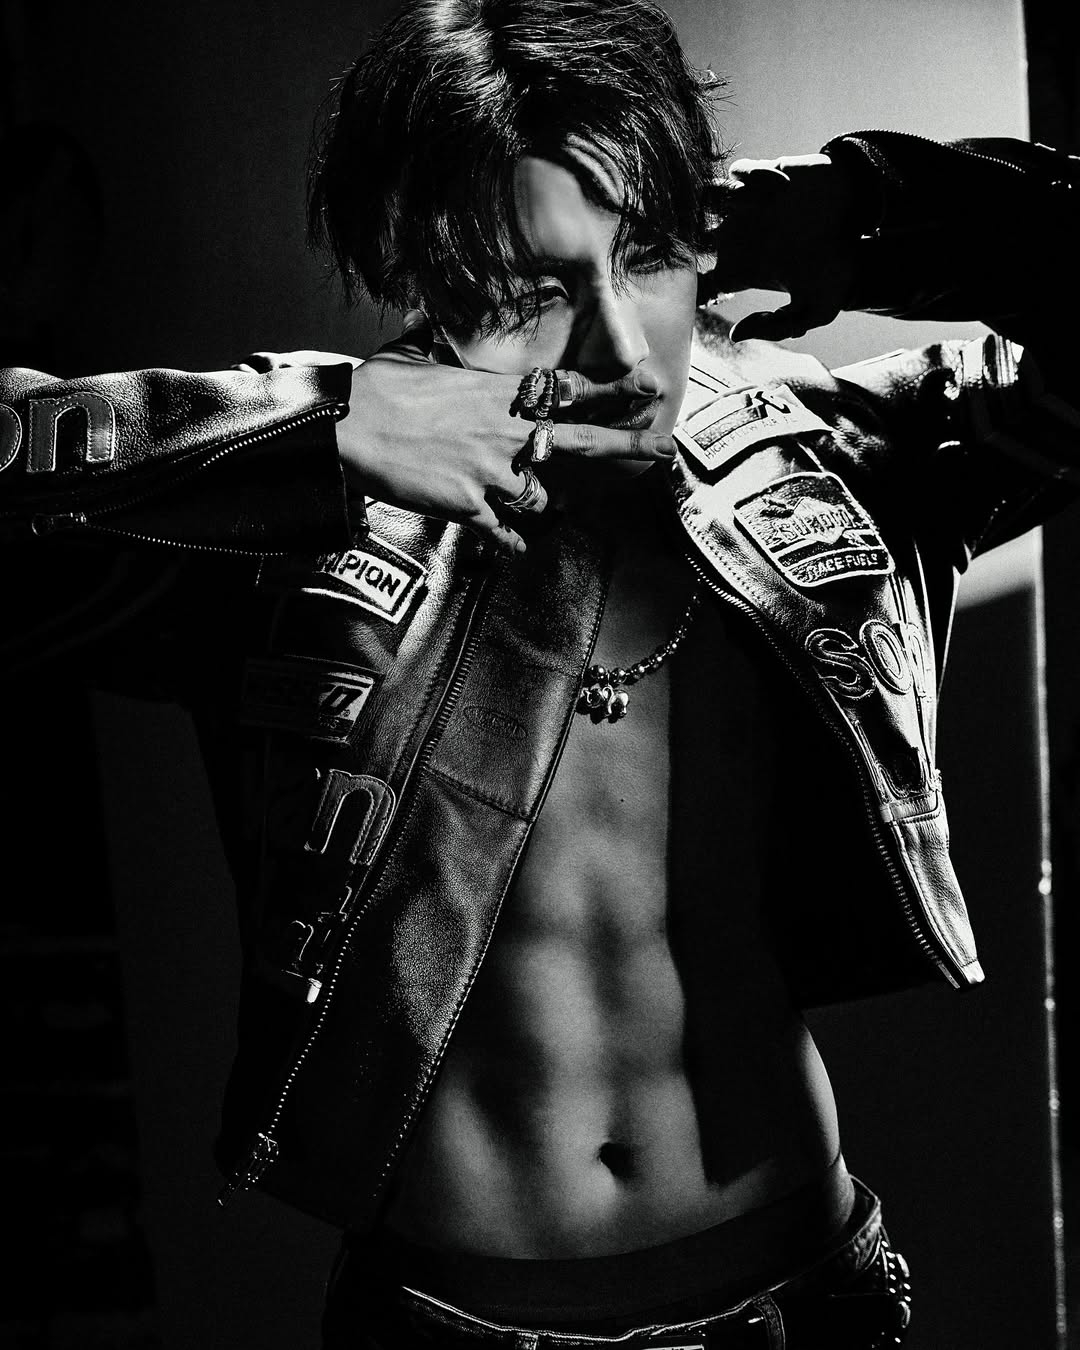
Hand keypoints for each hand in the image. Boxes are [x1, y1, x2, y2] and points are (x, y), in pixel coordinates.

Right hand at [336, 314, 675, 553]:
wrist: (349, 426)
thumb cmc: (377, 387)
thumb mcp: (414, 351)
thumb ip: (435, 340)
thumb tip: (426, 316)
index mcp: (500, 392)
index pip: (569, 388)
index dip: (612, 389)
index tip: (647, 387)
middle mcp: (507, 431)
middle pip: (582, 440)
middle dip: (628, 445)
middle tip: (665, 450)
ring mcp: (492, 471)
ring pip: (542, 497)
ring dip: (542, 503)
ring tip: (544, 508)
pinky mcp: (470, 505)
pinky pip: (505, 531)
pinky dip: (512, 543)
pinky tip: (518, 549)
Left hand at [703, 153, 862, 342]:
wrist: (863, 228)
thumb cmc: (838, 270)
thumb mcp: (815, 310)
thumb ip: (778, 327)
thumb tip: (736, 334)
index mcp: (741, 271)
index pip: (697, 281)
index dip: (686, 284)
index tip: (698, 283)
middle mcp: (737, 239)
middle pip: (688, 237)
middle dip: (684, 237)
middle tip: (705, 238)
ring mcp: (748, 206)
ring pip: (706, 199)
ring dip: (715, 202)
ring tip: (748, 209)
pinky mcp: (764, 175)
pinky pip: (738, 172)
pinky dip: (749, 178)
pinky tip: (777, 189)